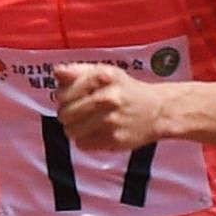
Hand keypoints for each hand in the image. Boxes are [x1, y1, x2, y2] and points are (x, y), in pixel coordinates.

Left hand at [51, 62, 168, 150]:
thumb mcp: (106, 73)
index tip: (71, 98)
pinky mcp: (114, 140)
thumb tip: (57, 72)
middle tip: (79, 112)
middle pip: (64, 114)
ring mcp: (111, 121)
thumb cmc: (126, 90)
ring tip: (87, 123)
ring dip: (75, 128)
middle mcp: (107, 98)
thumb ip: (78, 71)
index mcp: (103, 77)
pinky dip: (85, 140)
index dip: (63, 97)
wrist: (158, 111)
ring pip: (71, 131)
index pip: (63, 93)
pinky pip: (82, 144)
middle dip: (67, 114)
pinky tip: (97, 132)